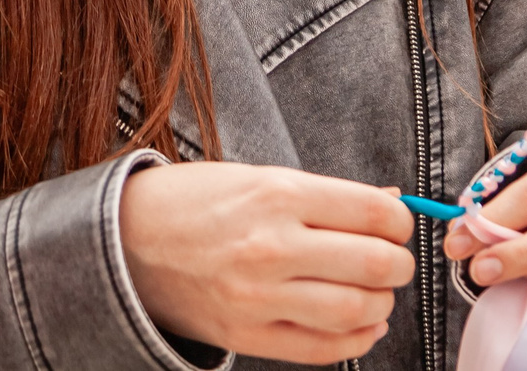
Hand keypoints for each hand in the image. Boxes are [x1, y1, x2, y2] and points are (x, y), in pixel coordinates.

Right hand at [118, 161, 413, 363]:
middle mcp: (272, 245)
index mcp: (278, 194)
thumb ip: (327, 195)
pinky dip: (356, 339)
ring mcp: (258, 296)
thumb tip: (392, 201)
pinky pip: (322, 349)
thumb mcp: (259, 177)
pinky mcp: (247, 336)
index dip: (401, 222)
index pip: (375, 212)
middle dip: (399, 265)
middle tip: (393, 260)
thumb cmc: (195, 201)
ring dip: (381, 303)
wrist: (125, 241)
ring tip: (374, 292)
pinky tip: (361, 324)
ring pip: (356, 310)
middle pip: (375, 264)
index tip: (397, 224)